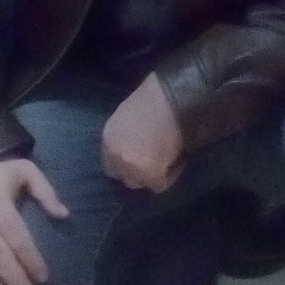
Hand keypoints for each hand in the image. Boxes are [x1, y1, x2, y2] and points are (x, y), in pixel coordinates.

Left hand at [102, 74, 183, 192]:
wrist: (170, 100)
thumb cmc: (152, 99)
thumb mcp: (127, 116)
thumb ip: (124, 136)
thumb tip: (132, 147)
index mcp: (108, 140)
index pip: (110, 165)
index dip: (125, 164)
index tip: (138, 160)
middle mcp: (116, 157)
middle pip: (125, 177)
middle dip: (137, 172)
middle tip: (153, 162)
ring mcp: (132, 168)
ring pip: (141, 183)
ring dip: (152, 175)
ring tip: (166, 161)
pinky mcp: (151, 176)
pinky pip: (160, 185)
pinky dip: (170, 175)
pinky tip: (177, 161)